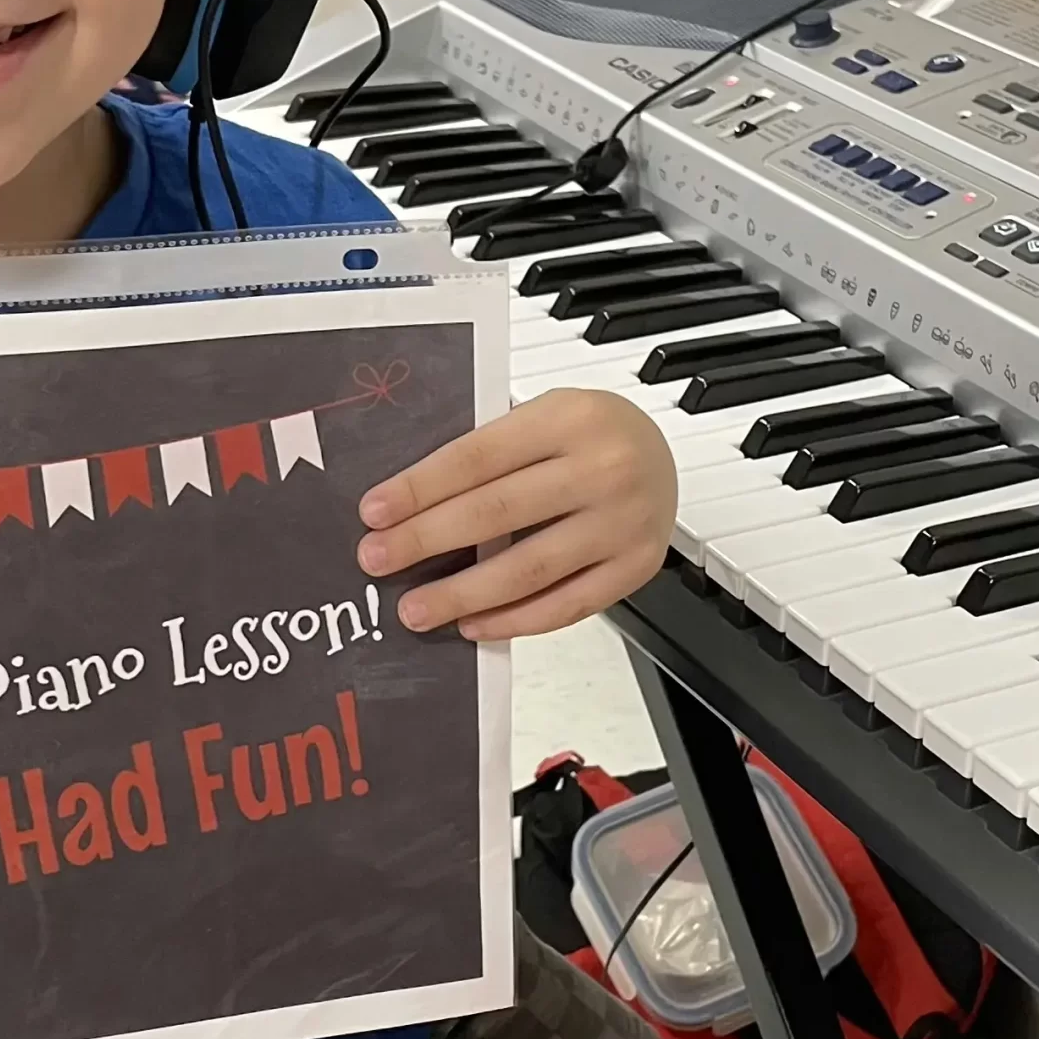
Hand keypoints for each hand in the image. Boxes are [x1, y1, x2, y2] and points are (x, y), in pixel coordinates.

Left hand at [355, 387, 676, 639]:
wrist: (664, 451)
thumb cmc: (587, 432)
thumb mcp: (543, 415)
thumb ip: (491, 452)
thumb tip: (409, 504)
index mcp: (568, 418)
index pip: (478, 457)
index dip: (420, 488)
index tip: (374, 513)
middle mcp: (602, 468)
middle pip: (497, 513)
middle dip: (426, 540)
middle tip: (378, 561)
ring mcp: (623, 523)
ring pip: (529, 569)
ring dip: (463, 594)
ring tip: (417, 609)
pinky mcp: (636, 568)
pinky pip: (566, 606)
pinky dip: (514, 620)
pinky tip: (474, 623)